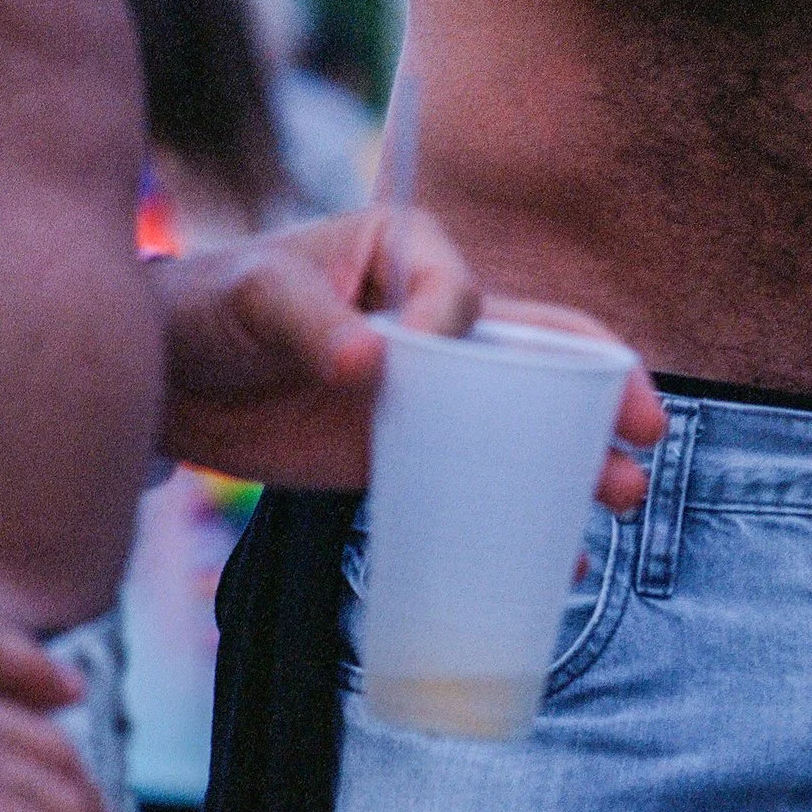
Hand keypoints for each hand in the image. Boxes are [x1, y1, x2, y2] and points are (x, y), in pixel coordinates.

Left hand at [156, 208, 665, 507]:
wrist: (167, 380)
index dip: (466, 324)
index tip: (430, 355)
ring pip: (527, 418)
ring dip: (580, 456)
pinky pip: (479, 478)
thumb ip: (306, 320)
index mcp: (408, 254)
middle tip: (643, 426)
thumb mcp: (252, 297)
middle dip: (602, 386)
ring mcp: (432, 390)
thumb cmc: (206, 308)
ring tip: (620, 495)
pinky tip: (559, 557)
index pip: (465, 290)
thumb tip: (369, 362)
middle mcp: (438, 317)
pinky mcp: (409, 451)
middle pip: (542, 348)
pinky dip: (520, 515)